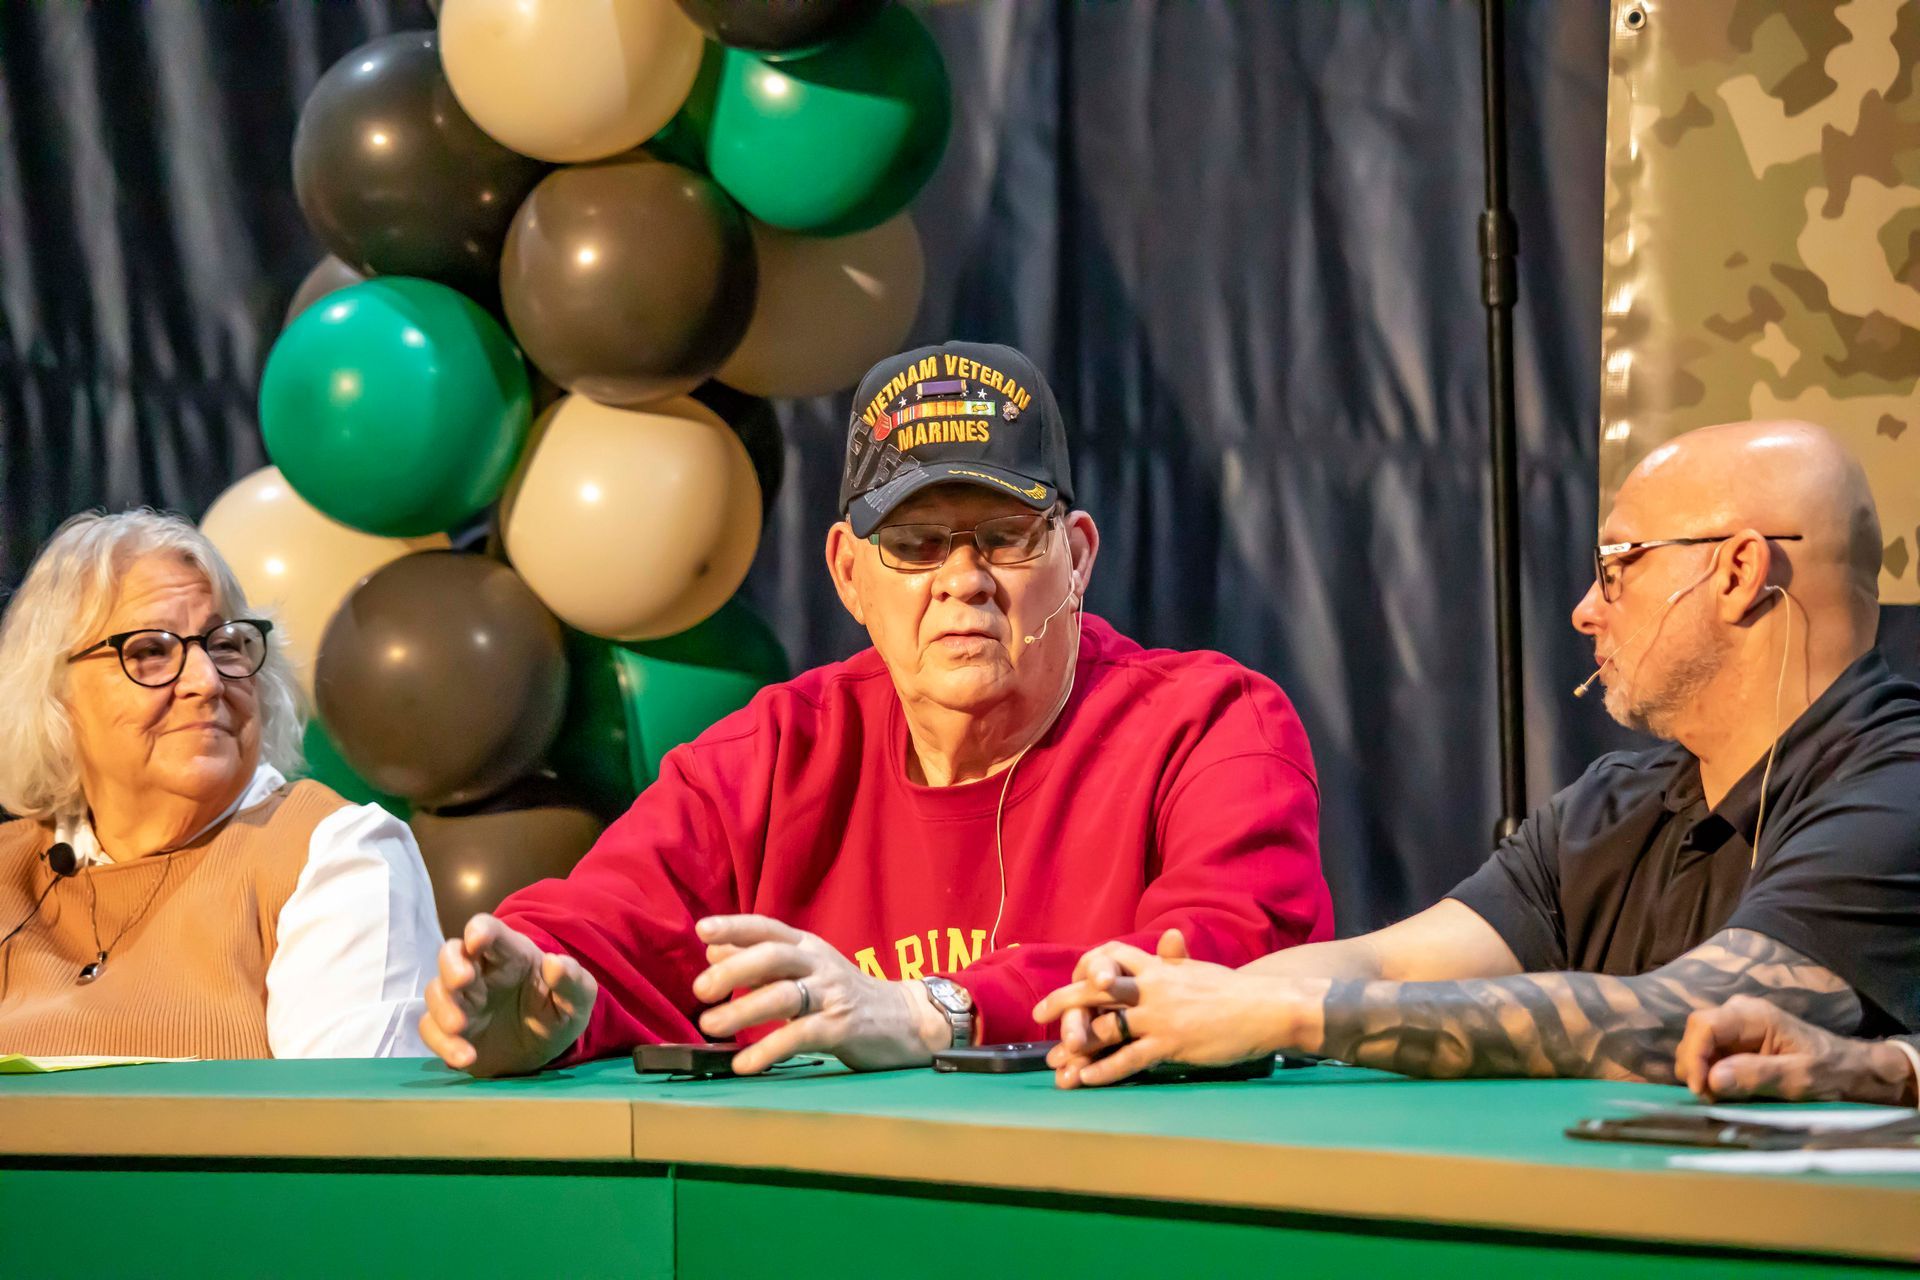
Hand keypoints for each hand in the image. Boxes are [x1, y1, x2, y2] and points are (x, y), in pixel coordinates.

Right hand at [420, 914, 596, 1077]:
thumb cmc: (558, 1011)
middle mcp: (480, 972)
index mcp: (510, 954)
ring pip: (436, 991)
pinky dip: (442, 1044)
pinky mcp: (450, 1030)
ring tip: (460, 1027)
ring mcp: (462, 1001)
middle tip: (462, 981)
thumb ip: (573, 980)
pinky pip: (432, 1030)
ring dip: (443, 1007)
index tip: (477, 940)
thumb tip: (556, 963)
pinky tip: (465, 1057)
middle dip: (451, 964)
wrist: (546, 1051)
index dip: (479, 930)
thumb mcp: (579, 999)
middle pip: (451, 953)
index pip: (488, 930)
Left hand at [692, 914, 949, 1074]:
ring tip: (710, 1026)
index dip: (735, 927)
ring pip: (785, 995)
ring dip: (744, 1010)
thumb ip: (761, 963)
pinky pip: (801, 1036)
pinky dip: (769, 1049)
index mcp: (807, 948)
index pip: (767, 928)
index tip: (702, 930)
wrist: (907, 1019)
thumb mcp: (805, 971)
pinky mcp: (843, 1028)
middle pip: (773, 956)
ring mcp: (833, 995)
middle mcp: (819, 964)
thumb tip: (713, 950)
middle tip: (702, 990)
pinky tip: (745, 1063)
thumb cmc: (844, 995)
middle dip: (734, 970)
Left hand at [1032, 929, 1302, 1087]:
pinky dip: (1104, 1069)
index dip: (1087, 968)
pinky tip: (1086, 1078)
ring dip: (1077, 1046)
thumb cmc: (1233, 991)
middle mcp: (1152, 989)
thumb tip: (1169, 937)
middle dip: (1064, 1002)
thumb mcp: (1198, 969)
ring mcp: (1159, 1017)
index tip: (1070, 978)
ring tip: (1056, 1063)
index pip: (1111, 959)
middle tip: (1037, 1015)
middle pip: (1096, 991)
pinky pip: (1129, 1058)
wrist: (1265, 1008)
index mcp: (1158, 968)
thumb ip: (1176, 959)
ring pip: (1106, 1028)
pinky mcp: (1171, 1043)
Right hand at [1676, 995, 1917, 1104]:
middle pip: (1695, 1033)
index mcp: (1754, 1015)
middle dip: (1694, 1066)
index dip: (1694, 1056)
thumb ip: (1758, 1075)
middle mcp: (1738, 1013)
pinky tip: (1723, 1091)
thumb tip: (1712, 1079)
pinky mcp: (1735, 1042)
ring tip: (1716, 1097)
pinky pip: (1709, 1054)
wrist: (1851, 1070)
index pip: (1704, 1025)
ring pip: (1697, 1044)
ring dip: (1700, 1072)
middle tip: (1708, 1098)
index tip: (1701, 1089)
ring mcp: (1735, 1027)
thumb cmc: (1830, 1072)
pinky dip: (1708, 1074)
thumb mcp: (1800, 1078)